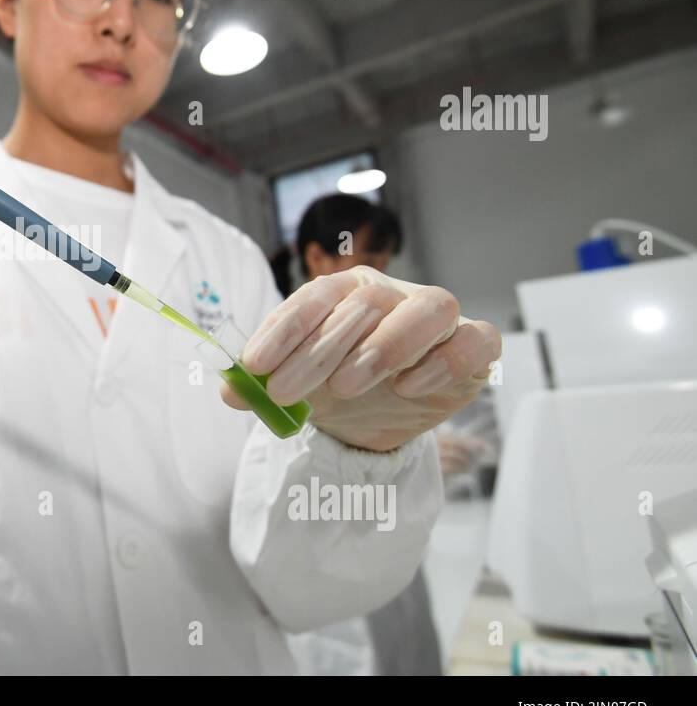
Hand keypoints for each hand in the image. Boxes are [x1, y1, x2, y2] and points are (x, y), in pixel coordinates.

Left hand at [224, 266, 500, 450]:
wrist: (383, 415)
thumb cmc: (338, 385)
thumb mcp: (296, 384)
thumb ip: (262, 382)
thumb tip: (230, 391)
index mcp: (346, 290)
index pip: (317, 295)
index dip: (284, 329)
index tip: (254, 365)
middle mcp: (393, 295)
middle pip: (363, 306)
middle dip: (316, 351)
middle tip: (284, 393)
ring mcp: (437, 319)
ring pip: (429, 308)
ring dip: (384, 345)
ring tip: (345, 386)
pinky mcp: (474, 349)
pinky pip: (476, 341)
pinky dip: (444, 362)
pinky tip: (407, 388)